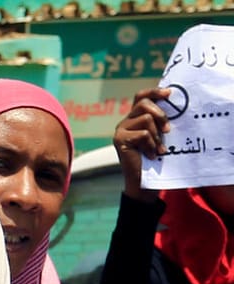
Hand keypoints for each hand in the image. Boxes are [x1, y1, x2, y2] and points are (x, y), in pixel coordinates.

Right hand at [114, 87, 171, 202]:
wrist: (143, 182)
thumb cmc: (155, 158)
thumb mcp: (159, 135)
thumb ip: (160, 122)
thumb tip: (174, 105)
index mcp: (135, 118)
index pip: (141, 97)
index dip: (154, 92)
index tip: (170, 93)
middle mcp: (125, 122)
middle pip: (144, 103)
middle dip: (161, 114)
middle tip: (168, 130)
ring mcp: (120, 130)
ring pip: (146, 119)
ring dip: (157, 136)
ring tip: (158, 149)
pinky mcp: (119, 140)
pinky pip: (143, 134)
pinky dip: (151, 145)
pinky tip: (151, 155)